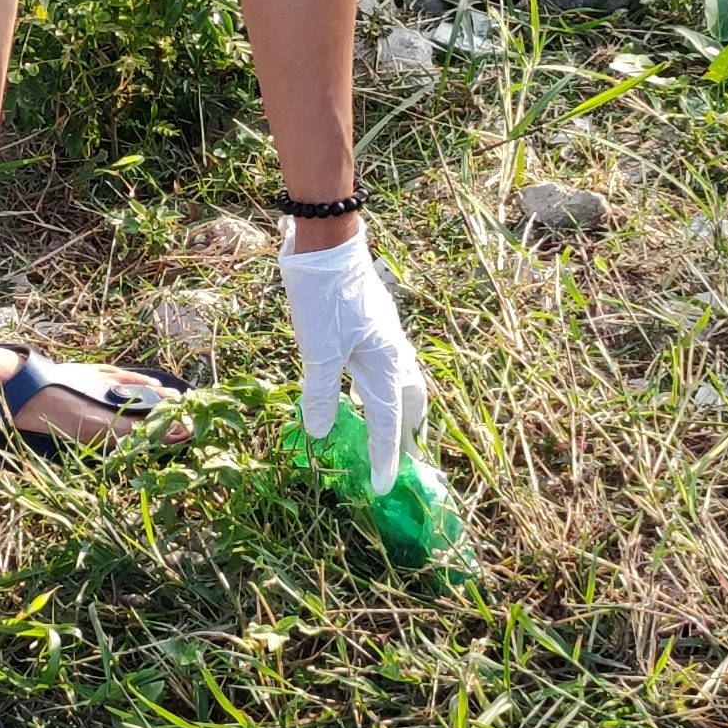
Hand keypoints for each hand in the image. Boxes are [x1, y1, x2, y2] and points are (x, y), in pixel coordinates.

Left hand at [278, 223, 428, 496]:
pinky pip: (388, 366)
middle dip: (406, 432)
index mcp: (385, 362)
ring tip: (390, 428)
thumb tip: (323, 433)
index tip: (383, 486)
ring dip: (398, 408)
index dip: (384, 455)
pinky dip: (384, 386)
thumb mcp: (318, 349)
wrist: (327, 241)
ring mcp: (384, 335)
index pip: (388, 420)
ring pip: (402, 381)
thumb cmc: (323, 295)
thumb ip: (322, 393)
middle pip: (410, 401)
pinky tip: (365, 385)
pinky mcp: (372, 323)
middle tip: (401, 458)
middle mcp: (392, 351)